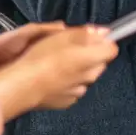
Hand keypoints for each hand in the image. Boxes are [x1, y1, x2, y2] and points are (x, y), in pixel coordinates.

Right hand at [0, 25, 118, 118]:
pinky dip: (67, 83)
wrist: (23, 85)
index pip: (112, 49)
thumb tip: (103, 33)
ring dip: (78, 70)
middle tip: (70, 48)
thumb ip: (86, 33)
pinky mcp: (67, 102)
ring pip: (85, 77)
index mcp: (92, 59)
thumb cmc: (42, 57)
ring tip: (58, 64)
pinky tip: (52, 78)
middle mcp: (90, 77)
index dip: (102, 42)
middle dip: (90, 55)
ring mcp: (79, 92)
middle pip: (99, 63)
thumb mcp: (63, 36)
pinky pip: (73, 89)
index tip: (90, 38)